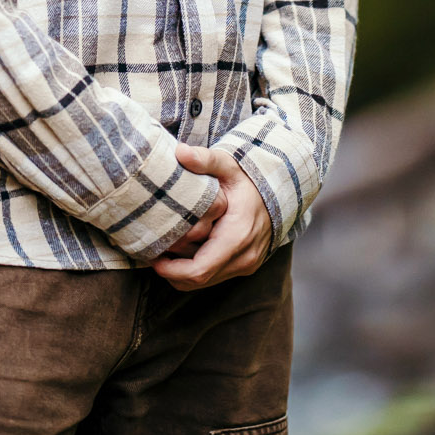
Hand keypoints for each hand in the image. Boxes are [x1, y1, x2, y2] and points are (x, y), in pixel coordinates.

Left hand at [150, 144, 270, 290]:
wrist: (280, 189)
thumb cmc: (249, 177)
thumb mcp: (228, 164)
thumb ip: (205, 159)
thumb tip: (180, 152)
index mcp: (238, 235)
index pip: (199, 269)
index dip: (172, 270)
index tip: (153, 258)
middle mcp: (245, 256)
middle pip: (199, 280)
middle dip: (173, 272)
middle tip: (154, 254)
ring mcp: (248, 263)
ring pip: (206, 282)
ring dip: (183, 273)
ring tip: (165, 252)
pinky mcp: (246, 265)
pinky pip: (216, 276)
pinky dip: (196, 269)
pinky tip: (183, 252)